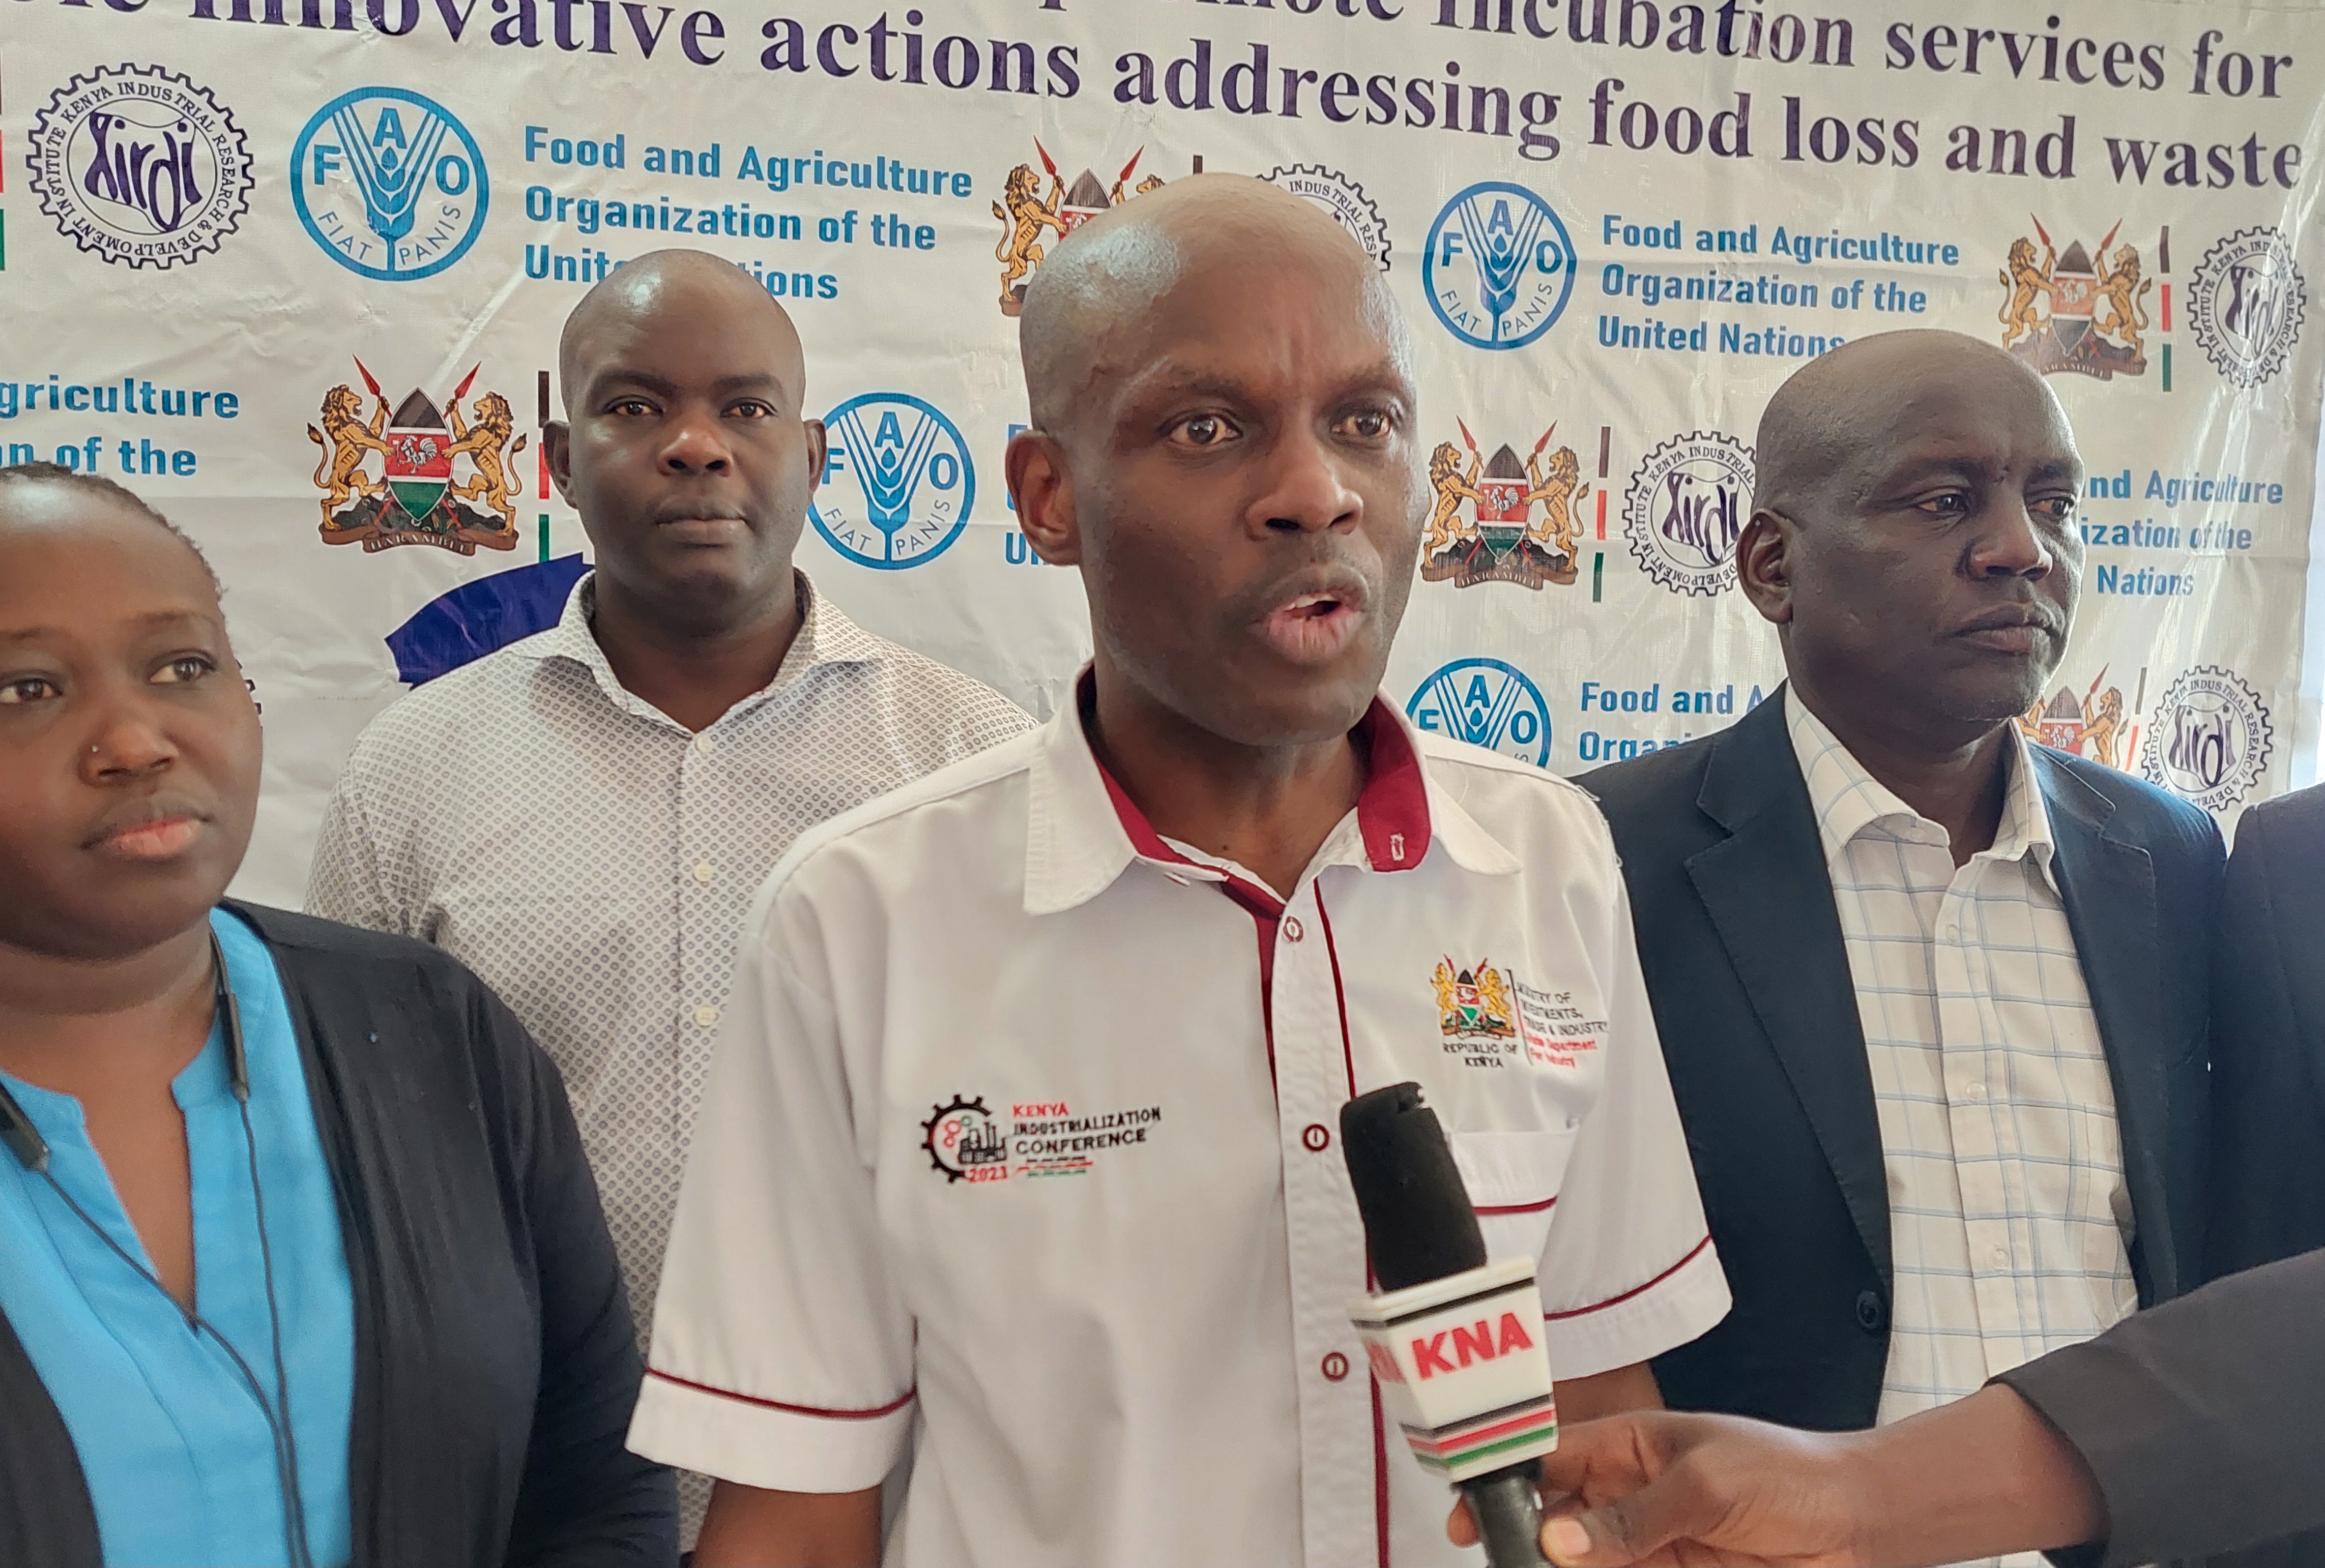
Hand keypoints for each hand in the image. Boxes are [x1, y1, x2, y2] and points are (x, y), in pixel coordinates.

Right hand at [1447, 1411, 1870, 1566]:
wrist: (1859, 1525)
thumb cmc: (1788, 1475)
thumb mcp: (1705, 1483)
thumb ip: (1631, 1517)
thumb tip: (1555, 1538)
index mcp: (1628, 1446)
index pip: (1548, 1456)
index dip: (1502, 1479)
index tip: (1466, 1513)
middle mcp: (1629, 1495)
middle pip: (1553, 1518)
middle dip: (1521, 1539)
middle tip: (1501, 1560)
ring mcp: (1648, 1543)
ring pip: (1580, 1560)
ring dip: (1557, 1567)